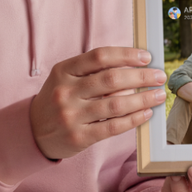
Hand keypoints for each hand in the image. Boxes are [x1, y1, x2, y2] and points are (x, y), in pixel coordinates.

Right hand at [31, 48, 165, 159]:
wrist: (32, 131)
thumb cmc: (58, 100)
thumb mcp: (66, 78)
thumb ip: (93, 71)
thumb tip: (135, 67)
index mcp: (63, 71)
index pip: (100, 56)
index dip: (126, 54)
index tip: (146, 57)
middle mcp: (66, 91)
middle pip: (111, 79)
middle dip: (141, 76)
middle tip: (159, 76)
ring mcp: (71, 115)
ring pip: (116, 104)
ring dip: (143, 98)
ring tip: (158, 95)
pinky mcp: (79, 137)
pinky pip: (113, 126)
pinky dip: (134, 119)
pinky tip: (146, 113)